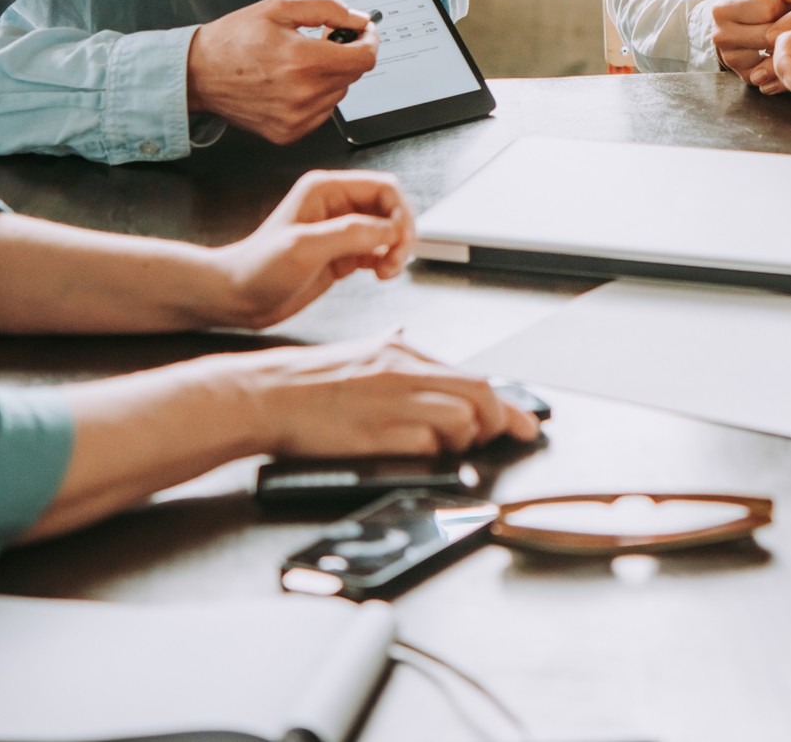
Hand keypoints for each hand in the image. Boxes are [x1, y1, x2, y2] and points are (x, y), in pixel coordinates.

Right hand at [187, 0, 376, 144]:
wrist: (198, 74)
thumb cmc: (233, 40)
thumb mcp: (279, 8)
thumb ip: (326, 9)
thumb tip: (357, 18)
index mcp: (303, 61)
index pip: (364, 58)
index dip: (369, 41)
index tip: (363, 32)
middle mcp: (303, 94)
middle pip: (353, 74)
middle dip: (345, 53)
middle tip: (322, 40)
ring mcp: (296, 117)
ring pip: (338, 93)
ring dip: (330, 75)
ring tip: (298, 62)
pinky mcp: (288, 133)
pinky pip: (321, 112)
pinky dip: (315, 95)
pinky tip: (291, 83)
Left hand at [209, 170, 417, 329]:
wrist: (237, 298)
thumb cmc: (259, 268)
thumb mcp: (304, 247)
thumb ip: (350, 234)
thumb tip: (391, 230)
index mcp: (326, 190)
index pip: (384, 187)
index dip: (400, 212)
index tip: (399, 241)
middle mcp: (337, 206)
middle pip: (391, 209)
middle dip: (401, 234)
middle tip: (395, 260)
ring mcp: (340, 231)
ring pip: (389, 231)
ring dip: (396, 250)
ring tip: (386, 272)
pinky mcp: (343, 254)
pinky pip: (379, 250)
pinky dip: (387, 261)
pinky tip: (379, 274)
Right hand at [239, 331, 541, 458]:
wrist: (264, 395)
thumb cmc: (308, 381)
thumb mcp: (358, 351)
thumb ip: (390, 348)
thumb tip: (404, 334)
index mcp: (403, 351)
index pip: (474, 376)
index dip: (508, 405)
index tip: (526, 424)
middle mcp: (404, 371)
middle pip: (481, 393)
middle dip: (499, 423)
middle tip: (496, 440)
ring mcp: (392, 401)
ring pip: (463, 418)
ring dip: (464, 441)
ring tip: (446, 450)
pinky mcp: (376, 432)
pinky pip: (428, 444)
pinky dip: (433, 454)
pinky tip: (418, 455)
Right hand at [711, 0, 790, 80]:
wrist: (736, 24)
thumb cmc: (757, 0)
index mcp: (723, 8)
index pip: (768, 9)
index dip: (786, 6)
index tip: (790, 5)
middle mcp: (721, 35)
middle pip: (772, 35)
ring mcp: (731, 59)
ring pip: (775, 55)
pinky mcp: (744, 75)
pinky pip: (776, 72)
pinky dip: (787, 61)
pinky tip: (788, 49)